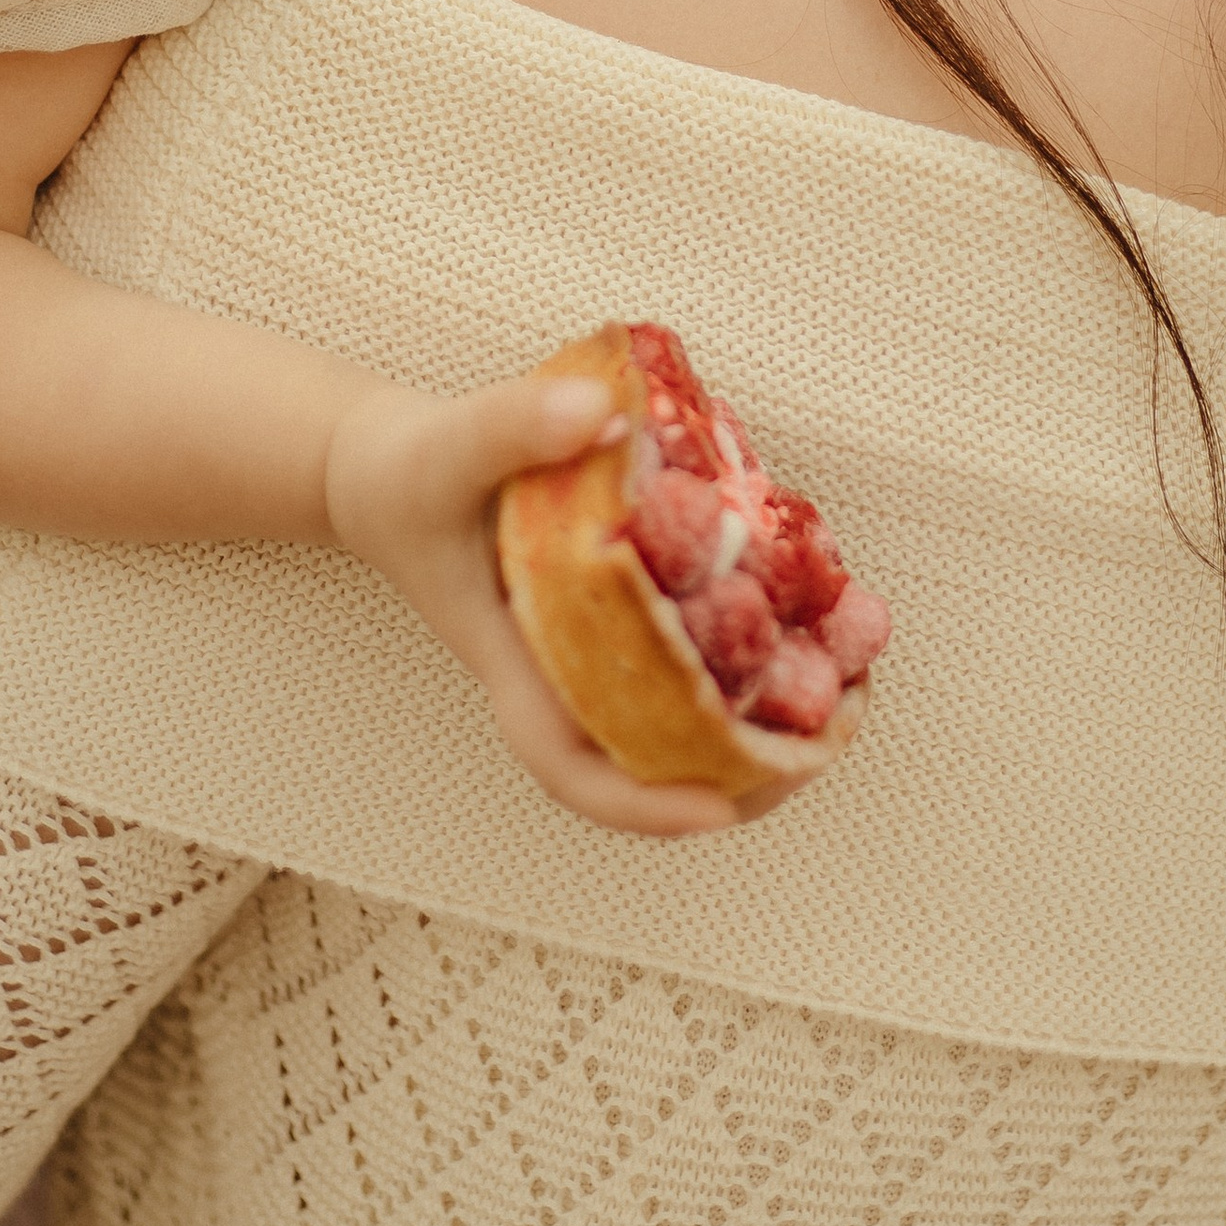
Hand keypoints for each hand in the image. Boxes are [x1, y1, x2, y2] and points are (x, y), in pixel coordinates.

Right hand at [324, 372, 806, 840]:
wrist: (385, 471)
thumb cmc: (408, 476)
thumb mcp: (446, 447)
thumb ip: (512, 427)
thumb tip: (602, 414)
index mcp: (515, 665)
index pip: (569, 765)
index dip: (642, 803)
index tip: (718, 811)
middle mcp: (560, 676)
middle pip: (646, 766)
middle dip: (737, 779)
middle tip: (824, 750)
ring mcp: (591, 654)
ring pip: (676, 722)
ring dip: (758, 722)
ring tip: (840, 699)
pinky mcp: (617, 616)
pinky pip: (685, 658)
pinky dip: (746, 653)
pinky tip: (804, 619)